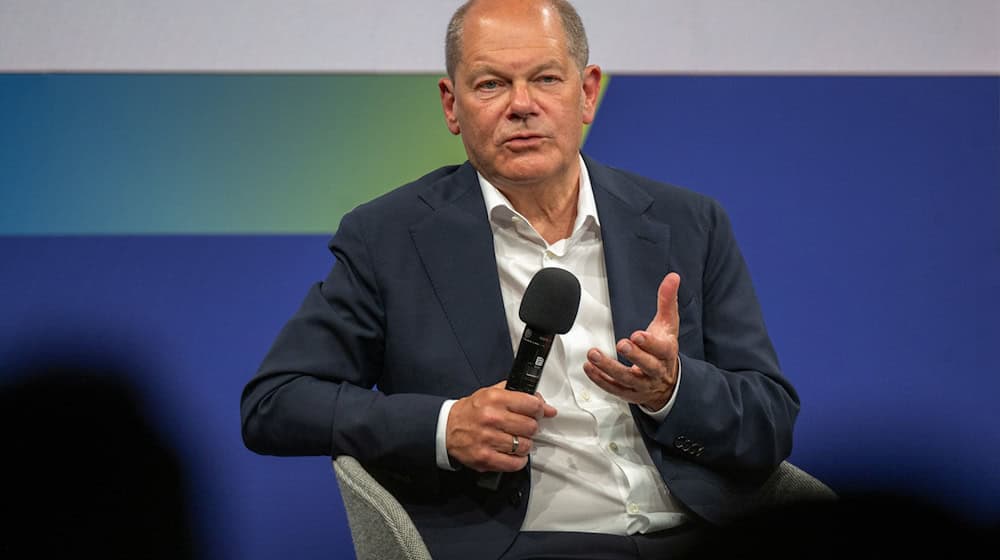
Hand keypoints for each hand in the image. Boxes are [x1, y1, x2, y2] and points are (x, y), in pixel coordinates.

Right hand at [446, 381, 556, 471]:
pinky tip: (512, 454)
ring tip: (515, 440)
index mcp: (495, 398)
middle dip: (531, 428)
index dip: (539, 410)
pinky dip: (518, 460)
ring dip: (524, 445)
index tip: (538, 413)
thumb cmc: (471, 411)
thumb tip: (545, 405)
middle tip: (523, 428)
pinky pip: (515, 463)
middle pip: (531, 427)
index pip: (532, 405)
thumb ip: (518, 394)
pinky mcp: (485, 458)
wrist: (446, 428)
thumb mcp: (491, 392)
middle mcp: (492, 418)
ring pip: (525, 446)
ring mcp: (488, 439)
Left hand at [584, 272, 680, 410]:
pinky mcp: (629, 393)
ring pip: (626, 379)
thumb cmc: (664, 350)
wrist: (667, 382)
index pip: (662, 350)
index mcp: (666, 353)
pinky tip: (589, 368)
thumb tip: (672, 277)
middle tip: (621, 344)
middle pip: (647, 366)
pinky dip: (600, 380)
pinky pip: (614, 389)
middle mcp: (656, 371)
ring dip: (609, 368)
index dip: (650, 343)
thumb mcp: (668, 324)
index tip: (637, 335)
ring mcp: (642, 384)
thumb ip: (667, 301)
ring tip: (594, 355)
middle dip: (634, 356)